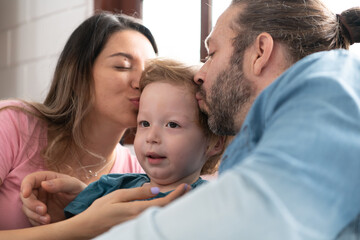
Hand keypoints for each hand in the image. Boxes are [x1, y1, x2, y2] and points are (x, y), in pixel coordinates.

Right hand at [20, 171, 86, 225]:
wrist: (86, 208)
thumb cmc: (81, 192)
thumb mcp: (74, 186)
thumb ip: (61, 183)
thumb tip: (44, 184)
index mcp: (47, 179)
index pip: (30, 179)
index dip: (25, 185)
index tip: (26, 194)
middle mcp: (40, 191)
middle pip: (25, 196)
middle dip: (31, 204)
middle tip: (44, 210)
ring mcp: (39, 203)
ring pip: (27, 209)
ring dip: (34, 215)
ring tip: (48, 219)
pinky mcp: (40, 215)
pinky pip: (32, 219)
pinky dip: (37, 222)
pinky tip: (48, 223)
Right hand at [70, 183, 190, 237]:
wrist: (87, 228)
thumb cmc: (100, 210)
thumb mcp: (117, 196)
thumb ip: (138, 193)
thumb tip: (156, 189)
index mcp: (137, 211)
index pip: (164, 203)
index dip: (177, 195)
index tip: (185, 186)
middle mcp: (140, 220)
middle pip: (166, 211)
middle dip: (178, 201)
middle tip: (188, 190)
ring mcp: (138, 226)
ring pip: (160, 216)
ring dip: (171, 206)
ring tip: (180, 196)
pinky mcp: (135, 228)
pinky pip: (153, 219)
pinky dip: (162, 211)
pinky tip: (164, 206)